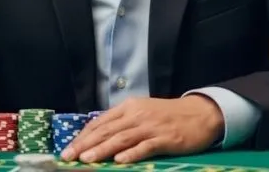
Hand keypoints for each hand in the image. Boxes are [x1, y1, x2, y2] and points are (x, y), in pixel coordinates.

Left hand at [62, 96, 223, 163]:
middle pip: (107, 130)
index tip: (69, 148)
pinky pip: (146, 147)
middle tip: (69, 156)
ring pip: (122, 138)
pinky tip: (120, 161)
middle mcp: (136, 115)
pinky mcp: (165, 138)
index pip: (100, 122)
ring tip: (87, 159)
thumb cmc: (167, 115)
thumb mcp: (142, 112)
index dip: (83, 136)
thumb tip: (98, 136)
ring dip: (103, 149)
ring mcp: (150, 126)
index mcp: (128, 108)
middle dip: (86, 144)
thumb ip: (122, 122)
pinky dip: (132, 154)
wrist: (199, 113)